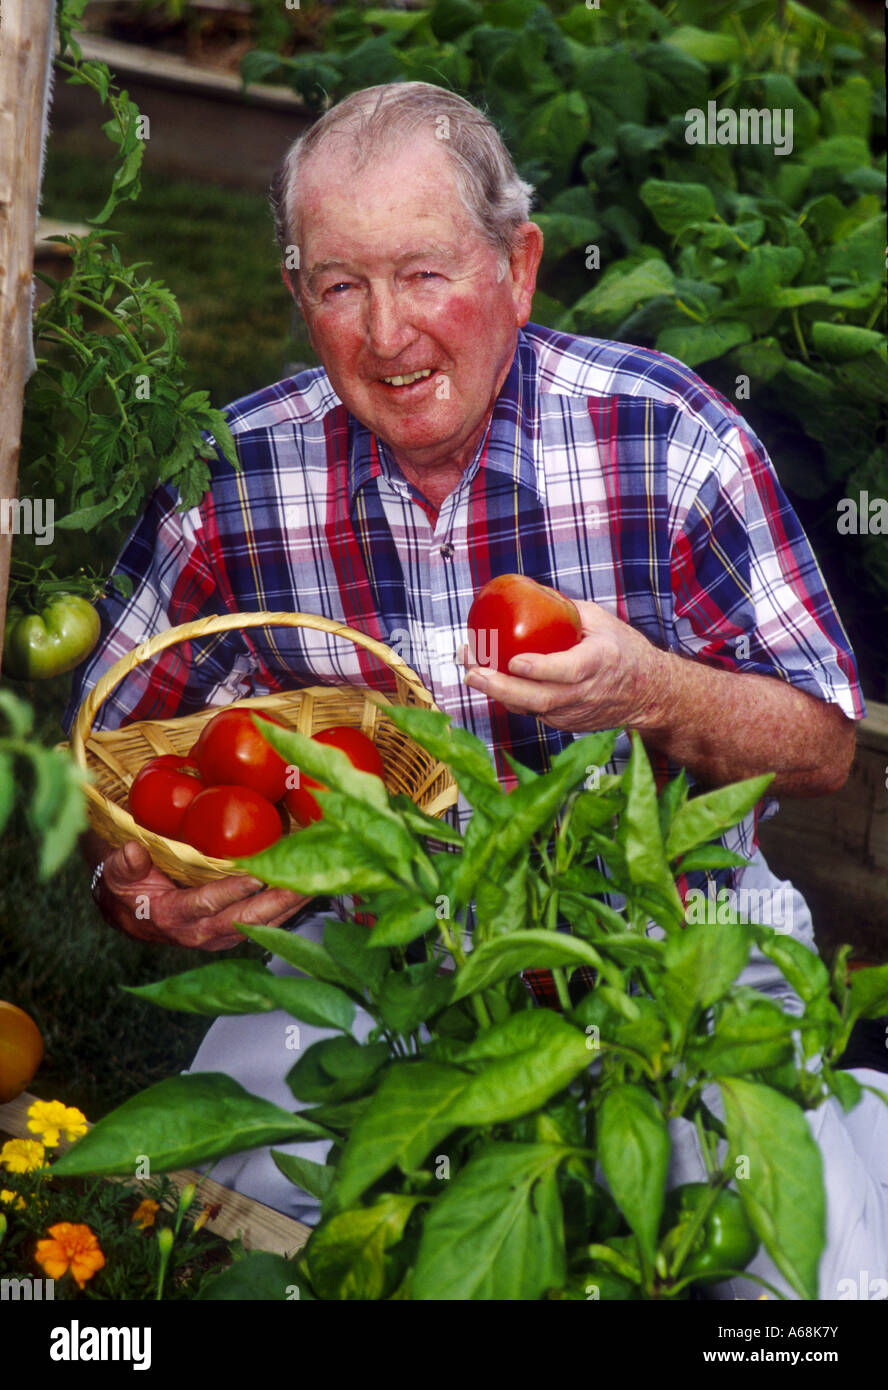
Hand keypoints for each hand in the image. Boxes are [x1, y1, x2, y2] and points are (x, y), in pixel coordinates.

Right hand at [98, 840, 311, 950]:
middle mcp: (202, 933)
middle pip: (247, 918)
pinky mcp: (235, 932)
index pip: (207, 904)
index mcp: (174, 916)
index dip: (232, 890)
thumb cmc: (129, 888)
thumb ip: (125, 864)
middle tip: (304, 879)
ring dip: (292, 906)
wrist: (133, 914)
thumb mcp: (118, 874)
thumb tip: (132, 851)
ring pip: (263, 925)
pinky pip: (267, 924)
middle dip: (279, 900)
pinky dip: (290, 910)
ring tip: (319, 883)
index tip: (257, 874)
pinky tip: (311, 891)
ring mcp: (222, 936)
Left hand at [463, 598, 670, 734]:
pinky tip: (488, 678)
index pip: (568, 672)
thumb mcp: (601, 621)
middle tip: (473, 672)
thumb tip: (526, 592)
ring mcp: (573, 713)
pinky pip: (531, 711)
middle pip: (540, 699)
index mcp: (600, 663)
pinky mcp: (563, 724)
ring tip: (470, 670)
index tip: (515, 662)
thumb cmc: (623, 651)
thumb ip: (566, 610)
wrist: (648, 693)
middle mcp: (585, 693)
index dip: (540, 669)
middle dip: (502, 688)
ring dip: (497, 692)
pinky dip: (508, 697)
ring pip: (530, 708)